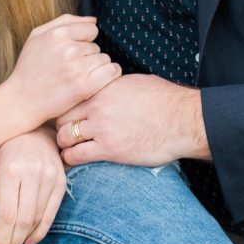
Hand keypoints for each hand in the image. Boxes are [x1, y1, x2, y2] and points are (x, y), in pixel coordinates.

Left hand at [0, 126, 67, 243]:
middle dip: (14, 243)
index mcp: (11, 170)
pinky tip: (31, 240)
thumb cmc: (9, 151)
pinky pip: (52, 212)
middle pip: (24, 220)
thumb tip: (5, 231)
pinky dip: (42, 230)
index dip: (3, 239)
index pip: (7, 215)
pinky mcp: (62, 180)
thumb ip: (2, 199)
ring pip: (39, 218)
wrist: (34, 130)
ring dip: (26, 239)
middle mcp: (33, 173)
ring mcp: (50, 176)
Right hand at [7, 14, 120, 126]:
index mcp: (57, 34)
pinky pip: (112, 71)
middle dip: (87, 56)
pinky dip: (110, 74)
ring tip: (79, 76)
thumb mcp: (37, 36)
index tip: (75, 52)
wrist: (22, 100)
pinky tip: (100, 80)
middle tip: (71, 68)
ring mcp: (77, 68)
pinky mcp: (84, 86)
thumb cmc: (29, 67)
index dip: (84, 41)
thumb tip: (94, 20)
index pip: (91, 29)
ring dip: (96, 67)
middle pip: (96, 46)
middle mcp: (69, 49)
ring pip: (104, 59)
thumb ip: (65, 21)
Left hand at [56, 74, 211, 166]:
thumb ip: (113, 86)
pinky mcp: (110, 149)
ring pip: (65, 136)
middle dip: (60, 125)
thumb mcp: (134, 83)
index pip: (70, 95)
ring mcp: (102, 128)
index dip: (65, 106)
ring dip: (64, 143)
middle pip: (61, 116)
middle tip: (63, 133)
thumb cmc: (165, 100)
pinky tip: (74, 161)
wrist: (182, 120)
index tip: (66, 114)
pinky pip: (77, 155)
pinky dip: (71, 159)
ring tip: (68, 148)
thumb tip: (106, 85)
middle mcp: (98, 105)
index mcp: (104, 87)